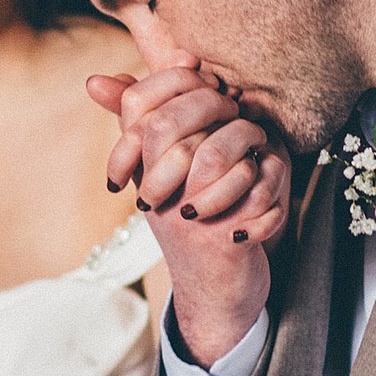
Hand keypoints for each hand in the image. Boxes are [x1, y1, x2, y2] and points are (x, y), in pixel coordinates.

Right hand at [88, 67, 291, 364]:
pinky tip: (274, 197)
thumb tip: (99, 78)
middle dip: (216, 106)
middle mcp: (158, 195)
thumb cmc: (199, 224)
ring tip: (261, 153)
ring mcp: (189, 219)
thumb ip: (148, 123)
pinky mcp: (224, 243)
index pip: (138, 107)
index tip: (206, 77)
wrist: (217, 297)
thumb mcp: (169, 174)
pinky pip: (260, 190)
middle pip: (171, 126)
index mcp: (144, 172)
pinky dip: (276, 187)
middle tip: (238, 111)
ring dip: (253, 146)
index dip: (173, 80)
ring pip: (221, 155)